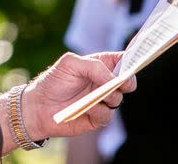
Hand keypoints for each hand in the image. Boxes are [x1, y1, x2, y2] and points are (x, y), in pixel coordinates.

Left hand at [20, 52, 136, 138]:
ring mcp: (102, 100)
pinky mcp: (98, 118)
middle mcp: (104, 82)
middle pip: (127, 81)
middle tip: (122, 82)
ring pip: (119, 98)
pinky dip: (99, 109)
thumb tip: (112, 79)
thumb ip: (94, 66)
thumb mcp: (70, 63)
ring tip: (96, 94)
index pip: (122, 60)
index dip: (132, 59)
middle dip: (128, 81)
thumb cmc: (54, 80)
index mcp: (100, 65)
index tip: (138, 61)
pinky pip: (107, 114)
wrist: (39, 106)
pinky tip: (87, 106)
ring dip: (109, 96)